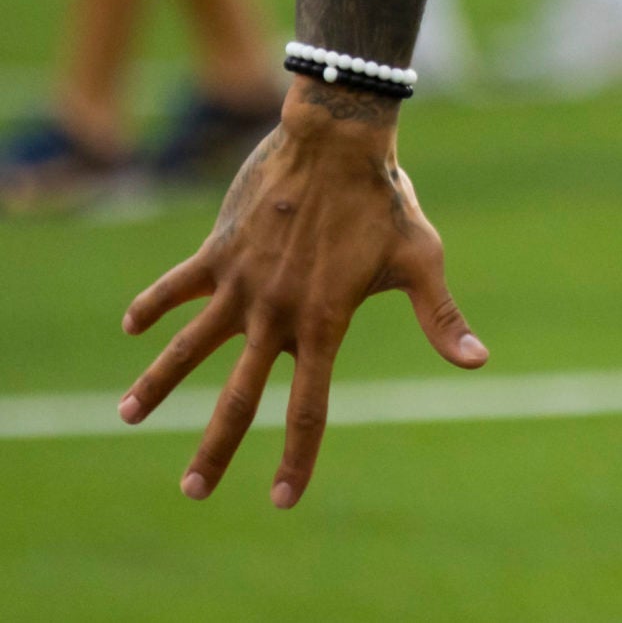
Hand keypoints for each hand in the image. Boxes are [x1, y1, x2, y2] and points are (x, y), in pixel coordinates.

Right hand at [118, 83, 485, 507]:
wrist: (338, 139)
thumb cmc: (385, 201)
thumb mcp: (421, 260)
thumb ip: (441, 318)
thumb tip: (477, 362)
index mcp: (324, 324)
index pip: (309, 409)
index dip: (297, 458)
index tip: (282, 499)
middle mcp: (275, 314)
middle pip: (239, 398)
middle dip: (215, 450)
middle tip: (193, 492)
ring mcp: (240, 284)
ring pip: (189, 349)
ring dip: (157, 384)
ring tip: (127, 418)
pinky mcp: (217, 252)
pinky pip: (174, 287)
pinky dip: (152, 307)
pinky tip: (130, 328)